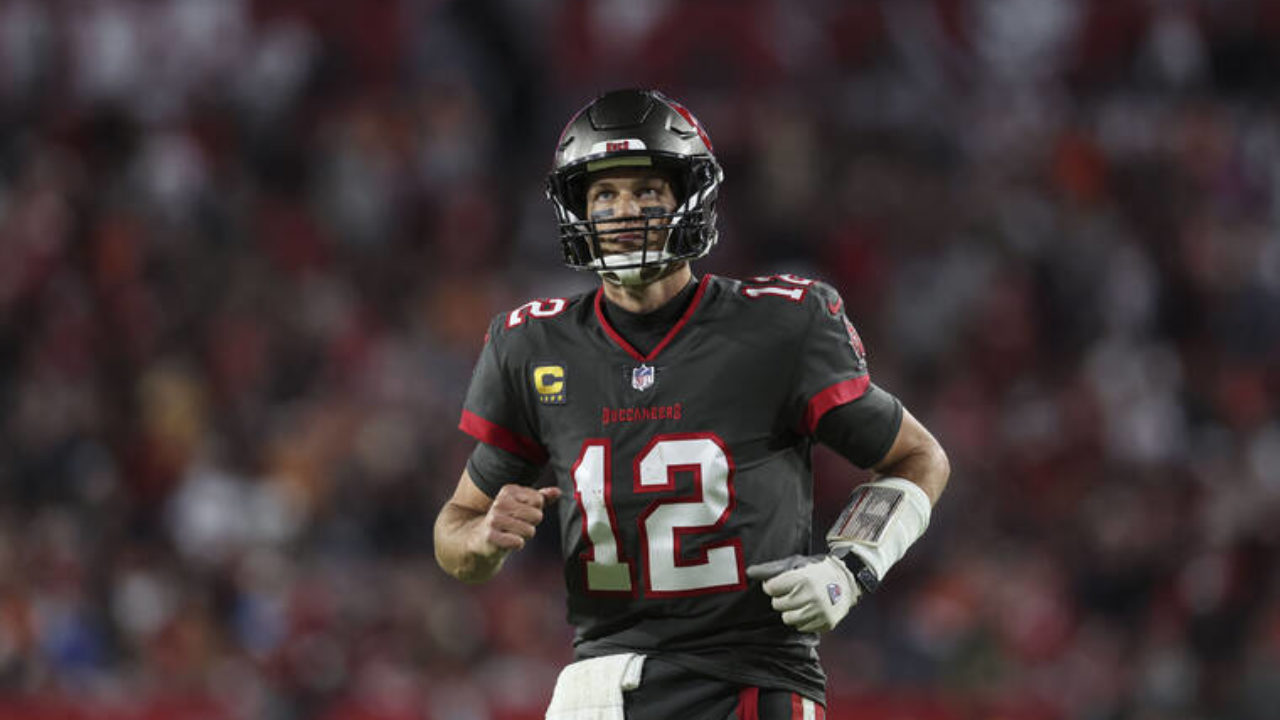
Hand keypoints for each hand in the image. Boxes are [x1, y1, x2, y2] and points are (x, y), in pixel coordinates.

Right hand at [474, 484, 561, 557]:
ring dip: (524, 536)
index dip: (535, 510)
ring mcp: (494, 519)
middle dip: (531, 524)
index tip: (521, 513)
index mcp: (509, 490)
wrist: (479, 538)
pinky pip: (518, 542)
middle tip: (516, 525)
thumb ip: (542, 498)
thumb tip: (558, 491)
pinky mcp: (490, 536)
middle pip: (537, 516)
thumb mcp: (523, 505)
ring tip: (510, 533)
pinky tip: (505, 541)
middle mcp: (500, 502)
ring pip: (530, 531)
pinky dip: (516, 545)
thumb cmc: (507, 520)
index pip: (539, 501)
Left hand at [746, 554, 860, 632]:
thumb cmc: (817, 571)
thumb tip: (749, 572)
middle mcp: (811, 596)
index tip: (779, 584)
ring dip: (790, 611)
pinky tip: (809, 609)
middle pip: (778, 605)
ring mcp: (819, 611)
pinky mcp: (826, 622)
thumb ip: (772, 569)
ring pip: (788, 619)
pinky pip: (802, 627)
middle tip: (790, 593)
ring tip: (799, 602)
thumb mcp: (797, 564)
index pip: (771, 588)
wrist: (848, 581)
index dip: (772, 586)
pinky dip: (803, 620)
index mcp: (802, 578)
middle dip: (781, 599)